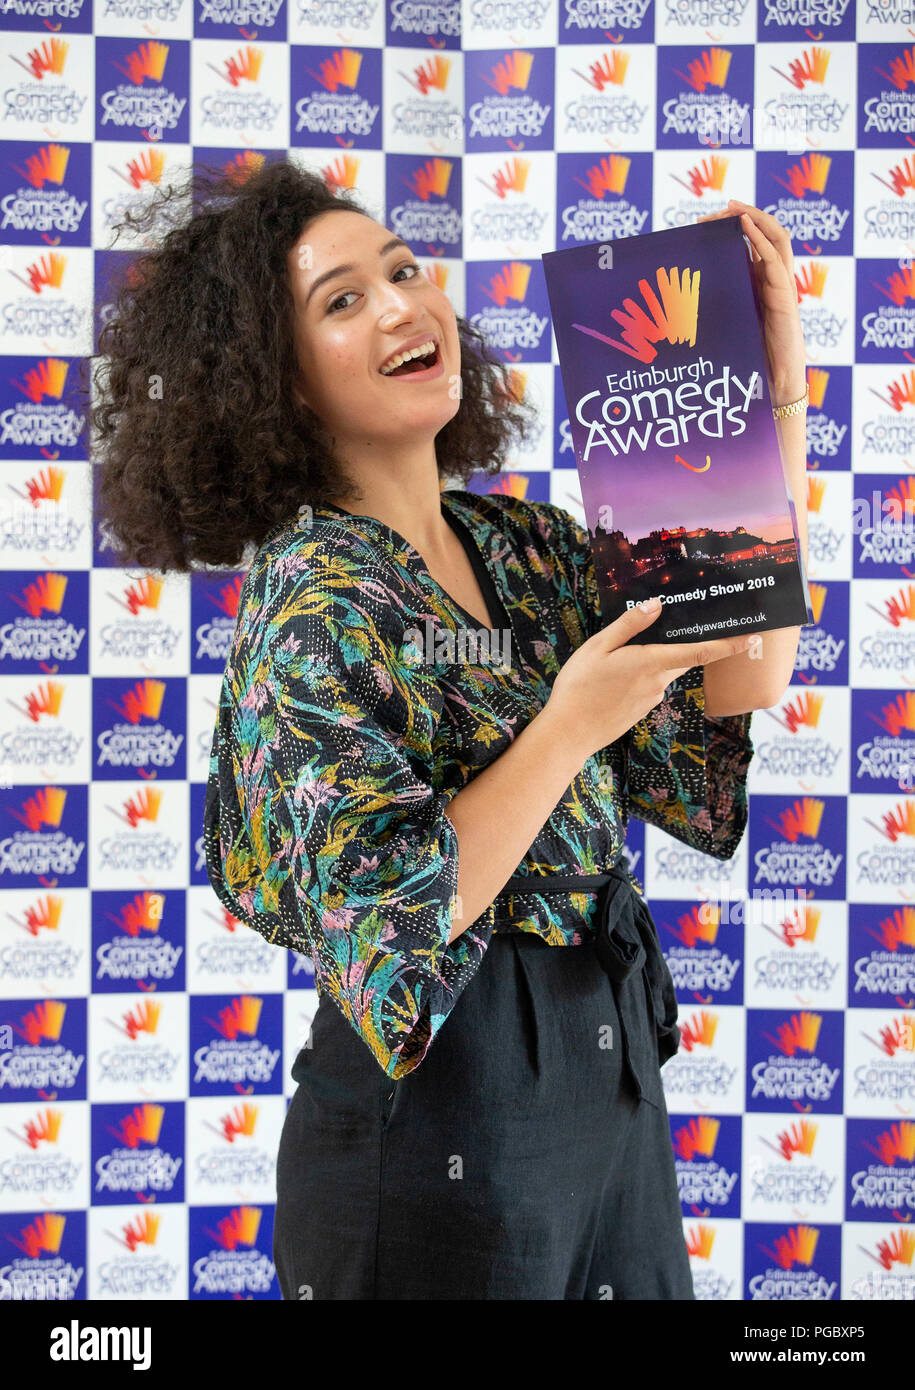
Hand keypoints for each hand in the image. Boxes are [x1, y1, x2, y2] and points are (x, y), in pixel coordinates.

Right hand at [541, 599, 754, 762]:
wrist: (569, 733)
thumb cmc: (579, 687)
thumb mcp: (598, 647)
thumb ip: (630, 624)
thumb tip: (657, 604)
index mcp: (651, 662)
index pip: (701, 652)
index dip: (729, 645)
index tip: (752, 638)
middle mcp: (658, 682)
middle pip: (681, 658)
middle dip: (682, 644)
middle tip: (672, 628)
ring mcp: (651, 699)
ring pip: (661, 671)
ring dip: (650, 661)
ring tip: (617, 658)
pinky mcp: (642, 710)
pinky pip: (648, 685)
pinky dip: (638, 676)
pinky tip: (612, 678)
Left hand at [696, 198, 806, 402]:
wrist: (773, 385)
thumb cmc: (749, 360)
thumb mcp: (725, 324)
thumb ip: (712, 306)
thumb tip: (672, 301)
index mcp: (761, 284)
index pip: (751, 243)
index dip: (731, 228)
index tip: (701, 223)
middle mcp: (774, 280)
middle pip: (766, 234)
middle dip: (742, 216)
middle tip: (714, 210)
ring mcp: (783, 286)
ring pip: (777, 237)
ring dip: (754, 217)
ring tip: (732, 207)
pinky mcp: (785, 296)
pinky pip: (775, 258)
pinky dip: (760, 237)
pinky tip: (743, 226)